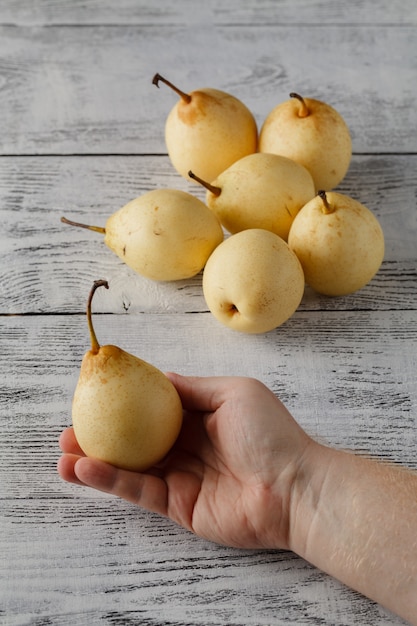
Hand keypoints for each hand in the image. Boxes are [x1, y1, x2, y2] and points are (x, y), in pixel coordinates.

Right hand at [58, 374, 312, 549]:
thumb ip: (193, 387)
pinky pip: (138, 490)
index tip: (96, 393)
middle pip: (135, 439)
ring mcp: (180, 476)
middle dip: (101, 434)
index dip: (124, 401)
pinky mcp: (178, 505)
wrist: (294, 487)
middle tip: (69, 428)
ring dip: (95, 460)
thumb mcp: (232, 391)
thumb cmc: (270, 433)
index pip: (153, 408)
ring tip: (63, 452)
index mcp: (199, 416)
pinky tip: (85, 469)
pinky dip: (110, 480)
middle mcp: (186, 445)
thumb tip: (161, 376)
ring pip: (130, 466)